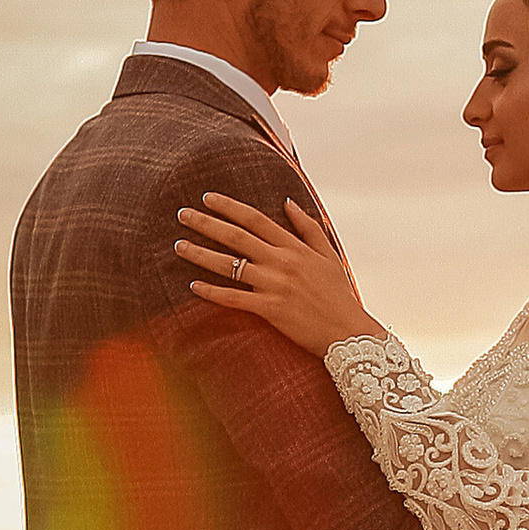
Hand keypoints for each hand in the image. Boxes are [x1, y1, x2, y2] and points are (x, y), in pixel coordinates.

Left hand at [176, 191, 378, 352]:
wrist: (348, 331)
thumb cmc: (339, 295)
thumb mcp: (329, 255)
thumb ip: (308, 227)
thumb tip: (288, 202)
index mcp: (294, 247)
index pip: (256, 219)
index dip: (229, 207)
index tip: (208, 198)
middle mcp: (281, 262)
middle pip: (236, 237)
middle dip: (206, 223)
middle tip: (183, 214)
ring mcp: (274, 286)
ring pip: (230, 265)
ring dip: (201, 254)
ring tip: (179, 246)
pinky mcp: (270, 310)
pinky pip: (234, 298)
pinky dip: (212, 292)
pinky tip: (193, 286)